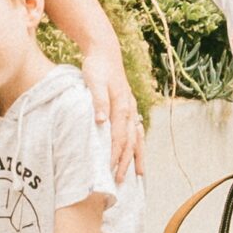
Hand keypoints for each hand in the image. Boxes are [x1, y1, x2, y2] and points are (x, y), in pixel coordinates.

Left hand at [81, 42, 143, 178]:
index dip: (114, 154)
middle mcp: (130, 109)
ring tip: (138, 174)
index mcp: (121, 105)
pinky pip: (136, 131)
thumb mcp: (94, 80)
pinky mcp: (129, 107)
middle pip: (130, 141)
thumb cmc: (97, 67)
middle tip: (119, 181)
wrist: (105, 52)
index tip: (108, 169)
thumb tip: (101, 121)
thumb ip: (98, 100)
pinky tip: (137, 153)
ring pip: (137, 138)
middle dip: (125, 162)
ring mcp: (131, 109)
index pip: (118, 136)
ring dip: (136, 156)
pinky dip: (137, 144)